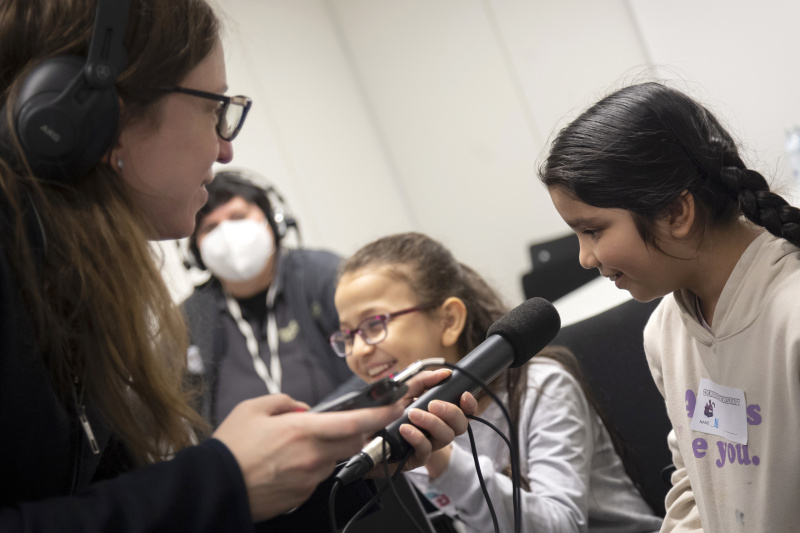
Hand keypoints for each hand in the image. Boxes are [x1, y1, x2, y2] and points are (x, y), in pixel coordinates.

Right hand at [213, 393, 404, 521]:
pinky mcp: (303, 496)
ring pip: (333, 459)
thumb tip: (301, 407)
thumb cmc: (231, 448)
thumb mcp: (253, 408)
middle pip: (352, 441)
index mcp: (303, 430)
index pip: (355, 422)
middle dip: (353, 430)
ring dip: (326, 449)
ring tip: (292, 447)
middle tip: (333, 424)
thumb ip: (283, 401)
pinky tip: (286, 465)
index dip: (381, 414)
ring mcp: (309, 478)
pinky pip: (317, 476)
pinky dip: (311, 467)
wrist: (216, 487)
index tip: (396, 407)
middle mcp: (313, 455)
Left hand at [370, 369, 477, 475]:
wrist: (361, 435)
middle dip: (451, 412)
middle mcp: (436, 429)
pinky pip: (424, 450)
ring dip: (431, 423)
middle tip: (434, 404)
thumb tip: (443, 373)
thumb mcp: (402, 392)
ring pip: (445, 438)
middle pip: (460, 426)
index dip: (469, 404)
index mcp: (437, 413)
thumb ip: (422, 381)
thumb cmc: (384, 413)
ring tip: (413, 414)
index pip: (463, 411)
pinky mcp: (414, 459)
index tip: (464, 395)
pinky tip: (406, 429)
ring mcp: (427, 444)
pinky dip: (417, 437)